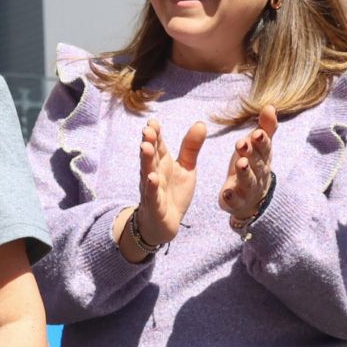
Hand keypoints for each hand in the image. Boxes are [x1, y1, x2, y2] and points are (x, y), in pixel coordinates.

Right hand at [127, 118, 204, 249]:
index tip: (153, 122)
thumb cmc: (173, 193)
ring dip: (146, 160)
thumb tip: (200, 123)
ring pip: (147, 172)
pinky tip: (151, 178)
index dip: (155, 134)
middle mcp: (154, 173)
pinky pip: (152, 195)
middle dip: (148, 143)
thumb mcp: (186, 168)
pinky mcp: (155, 205)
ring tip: (145, 147)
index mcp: (162, 163)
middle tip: (148, 130)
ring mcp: (152, 189)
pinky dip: (151, 187)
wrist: (166, 223)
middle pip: (150, 156)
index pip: (158, 145)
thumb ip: (191, 147)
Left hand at [218, 106, 278, 223]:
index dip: (261, 141)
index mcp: (263, 158)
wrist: (253, 200)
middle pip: (257, 163)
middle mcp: (258, 174)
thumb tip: (271, 106)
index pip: (265, 148)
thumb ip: (265, 128)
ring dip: (245, 173)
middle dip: (251, 153)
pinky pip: (235, 201)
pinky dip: (231, 197)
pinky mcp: (236, 203)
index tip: (256, 133)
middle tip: (242, 144)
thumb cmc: (255, 165)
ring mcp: (248, 190)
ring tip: (240, 164)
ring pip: (248, 181)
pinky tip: (226, 193)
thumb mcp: (259, 147)